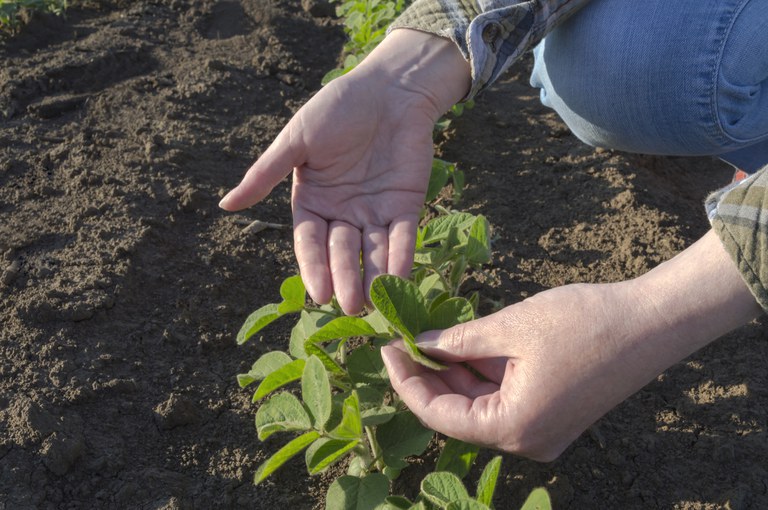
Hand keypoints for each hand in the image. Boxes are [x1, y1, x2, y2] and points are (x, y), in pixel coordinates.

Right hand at [220, 30, 469, 314]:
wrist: (389, 89)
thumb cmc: (337, 108)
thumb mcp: (296, 140)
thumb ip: (266, 174)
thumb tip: (224, 205)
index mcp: (312, 202)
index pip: (310, 243)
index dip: (314, 268)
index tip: (319, 294)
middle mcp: (342, 214)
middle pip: (342, 253)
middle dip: (346, 278)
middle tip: (349, 305)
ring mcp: (375, 212)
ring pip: (373, 251)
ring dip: (374, 276)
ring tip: (374, 302)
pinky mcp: (407, 206)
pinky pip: (404, 236)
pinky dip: (403, 256)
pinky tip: (401, 277)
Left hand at [381, 231, 760, 460]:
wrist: (652, 322)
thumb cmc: (584, 322)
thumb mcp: (511, 328)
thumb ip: (459, 342)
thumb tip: (420, 344)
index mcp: (513, 428)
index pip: (439, 415)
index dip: (406, 382)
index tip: (387, 348)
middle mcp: (525, 441)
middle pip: (458, 414)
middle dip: (428, 378)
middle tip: (402, 341)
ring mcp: (542, 432)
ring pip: (480, 406)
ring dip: (454, 375)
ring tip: (428, 339)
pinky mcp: (553, 416)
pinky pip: (504, 400)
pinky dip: (482, 376)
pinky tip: (463, 347)